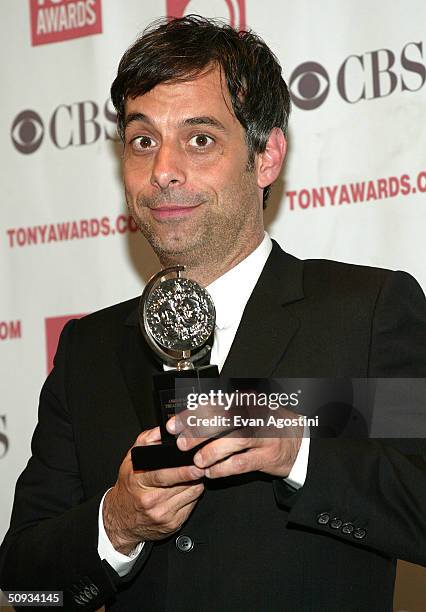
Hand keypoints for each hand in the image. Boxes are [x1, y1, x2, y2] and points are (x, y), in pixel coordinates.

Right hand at [103, 426, 204, 554]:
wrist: (120, 520)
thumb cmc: (128, 486)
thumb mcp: (131, 460)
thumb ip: (147, 440)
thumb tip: (165, 429)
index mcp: (139, 482)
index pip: (163, 475)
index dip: (183, 471)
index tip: (196, 465)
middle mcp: (150, 500)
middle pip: (183, 485)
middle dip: (195, 475)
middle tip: (201, 466)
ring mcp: (163, 514)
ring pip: (192, 494)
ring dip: (196, 483)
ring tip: (190, 475)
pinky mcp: (173, 524)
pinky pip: (192, 505)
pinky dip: (192, 495)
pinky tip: (185, 490)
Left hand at [167, 409, 302, 479]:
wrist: (300, 440)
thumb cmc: (266, 425)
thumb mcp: (246, 411)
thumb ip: (221, 413)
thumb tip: (188, 421)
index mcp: (245, 400)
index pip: (214, 404)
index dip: (192, 414)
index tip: (174, 425)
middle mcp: (255, 415)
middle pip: (223, 420)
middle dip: (198, 432)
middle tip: (182, 443)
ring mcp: (264, 436)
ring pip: (234, 441)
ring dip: (211, 452)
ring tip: (197, 461)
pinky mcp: (269, 456)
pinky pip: (243, 463)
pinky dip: (224, 469)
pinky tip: (212, 473)